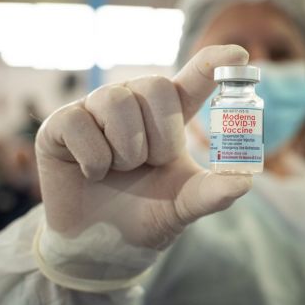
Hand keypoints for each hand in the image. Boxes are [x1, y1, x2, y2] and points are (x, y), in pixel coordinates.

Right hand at [36, 45, 252, 248]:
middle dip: (159, 134)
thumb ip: (212, 192)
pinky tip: (91, 174)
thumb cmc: (145, 216)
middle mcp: (132, 104)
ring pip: (117, 102)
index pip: (192, 80)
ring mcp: (94, 110)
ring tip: (118, 170)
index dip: (212, 63)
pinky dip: (93, 159)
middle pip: (156, 85)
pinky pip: (81, 123)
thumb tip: (245, 181)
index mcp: (167, 117)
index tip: (239, 55)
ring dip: (125, 149)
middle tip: (149, 164)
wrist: (101, 249)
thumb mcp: (184, 205)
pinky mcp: (59, 124)